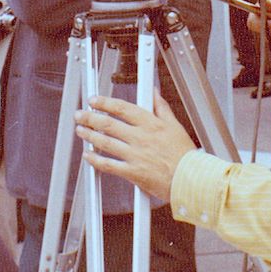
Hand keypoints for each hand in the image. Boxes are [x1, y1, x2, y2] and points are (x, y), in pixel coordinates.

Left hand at [75, 89, 194, 201]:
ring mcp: (135, 155)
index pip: (122, 108)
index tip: (95, 100)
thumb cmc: (184, 155)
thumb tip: (154, 92)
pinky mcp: (132, 172)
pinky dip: (95, 160)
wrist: (189, 179)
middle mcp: (140, 137)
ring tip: (81, 130)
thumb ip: (161, 107)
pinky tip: (88, 156)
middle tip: (80, 115)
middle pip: (109, 124)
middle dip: (90, 117)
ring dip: (89, 135)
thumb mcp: (175, 125)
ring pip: (106, 142)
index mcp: (150, 124)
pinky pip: (109, 165)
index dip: (105, 102)